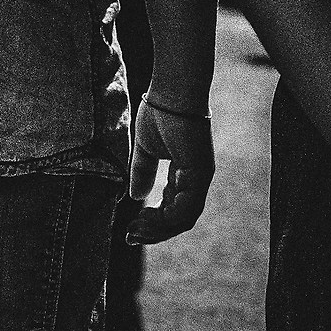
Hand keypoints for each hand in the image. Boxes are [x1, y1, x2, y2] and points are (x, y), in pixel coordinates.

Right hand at [124, 94, 213, 243]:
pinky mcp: (200, 175)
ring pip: (183, 220)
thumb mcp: (145, 149)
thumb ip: (142, 172)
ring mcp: (200, 179)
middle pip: (178, 220)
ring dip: (158, 230)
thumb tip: (135, 197)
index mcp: (185, 175)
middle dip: (153, 232)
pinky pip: (185, 209)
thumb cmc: (160, 113)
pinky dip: (166, 219)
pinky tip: (145, 218)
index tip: (130, 228)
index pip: (173, 209)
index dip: (152, 223)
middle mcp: (196, 181)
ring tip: (135, 231)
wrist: (172, 93)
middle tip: (130, 237)